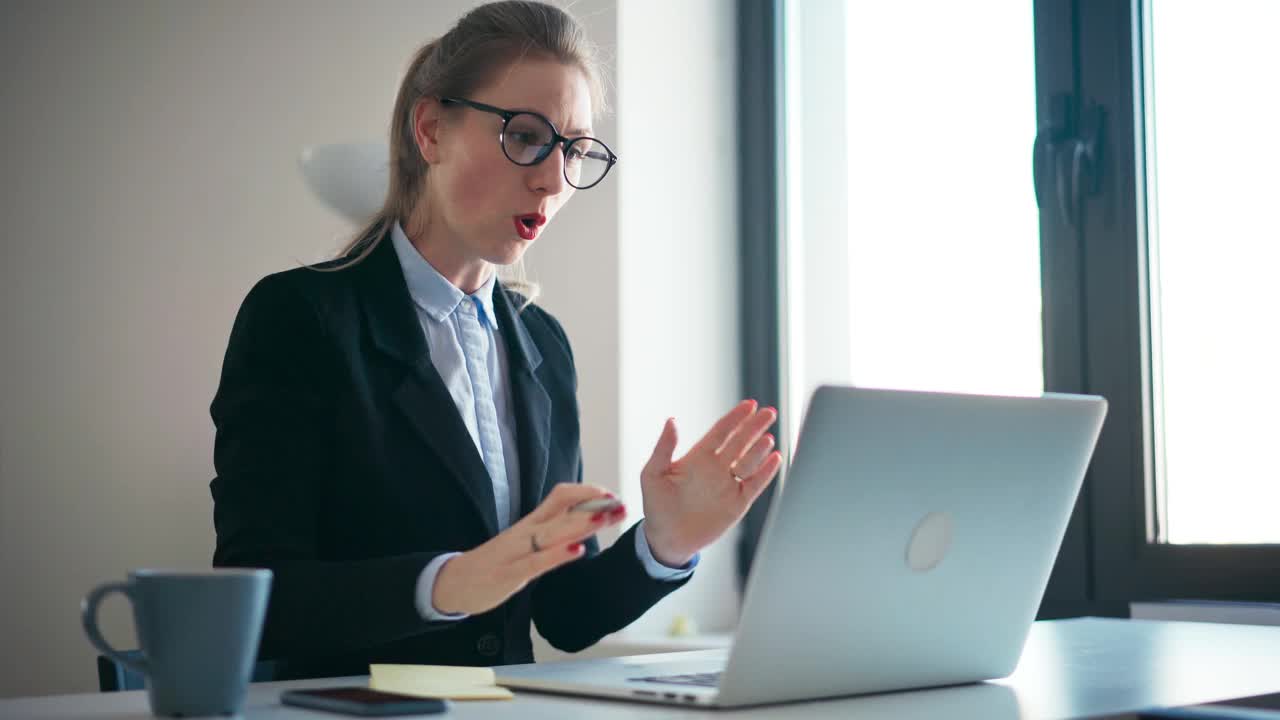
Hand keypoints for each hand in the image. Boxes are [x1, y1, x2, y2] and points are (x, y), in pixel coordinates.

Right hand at [432, 483, 626, 614]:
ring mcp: (516, 552)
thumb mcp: (524, 544)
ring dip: (581, 525)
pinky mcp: (509, 574)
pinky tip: (578, 550)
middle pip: (562, 510)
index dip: (586, 493)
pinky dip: (558, 555)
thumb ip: (550, 534)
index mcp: (530, 524)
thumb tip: (581, 524)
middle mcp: (525, 532)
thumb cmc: (493, 563)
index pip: (560, 497)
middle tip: (620, 503)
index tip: (610, 494)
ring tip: (606, 518)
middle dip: (593, 507)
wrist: (451, 582)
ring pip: (553, 533)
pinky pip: (536, 562)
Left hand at [640, 400, 781, 566]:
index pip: (721, 432)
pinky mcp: (738, 503)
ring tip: (767, 436)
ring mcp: (729, 484)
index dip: (735, 417)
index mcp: (698, 457)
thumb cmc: (656, 506)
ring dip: (759, 449)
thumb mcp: (653, 474)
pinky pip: (755, 484)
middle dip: (754, 426)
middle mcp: (717, 468)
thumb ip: (664, 447)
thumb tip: (671, 420)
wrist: (667, 539)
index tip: (750, 404)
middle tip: (768, 412)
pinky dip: (766, 472)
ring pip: (749, 461)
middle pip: (740, 442)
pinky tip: (775, 458)